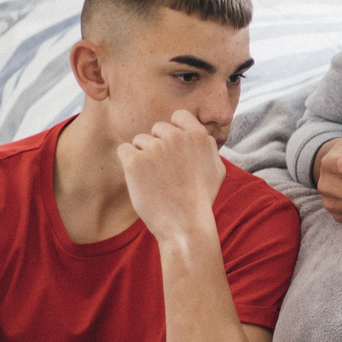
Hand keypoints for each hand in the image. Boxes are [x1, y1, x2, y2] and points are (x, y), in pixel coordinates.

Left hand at [118, 109, 225, 239]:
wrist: (184, 225)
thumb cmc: (201, 200)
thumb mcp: (217, 169)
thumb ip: (209, 146)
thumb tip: (202, 134)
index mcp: (197, 135)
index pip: (178, 116)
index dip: (174, 132)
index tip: (174, 150)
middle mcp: (175, 137)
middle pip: (156, 129)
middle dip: (158, 145)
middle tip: (165, 171)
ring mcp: (154, 148)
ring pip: (139, 140)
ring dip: (144, 156)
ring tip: (155, 180)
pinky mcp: (135, 161)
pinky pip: (123, 150)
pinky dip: (128, 163)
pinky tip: (140, 180)